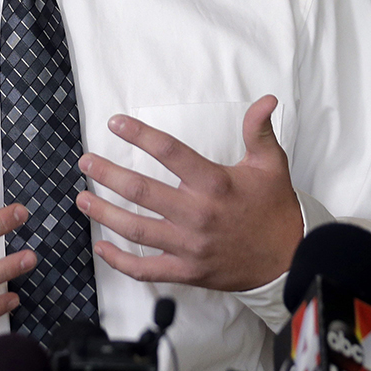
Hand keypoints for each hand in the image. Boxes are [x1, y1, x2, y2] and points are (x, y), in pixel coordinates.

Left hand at [75, 94, 301, 291]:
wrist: (288, 260)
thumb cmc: (274, 209)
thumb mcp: (271, 164)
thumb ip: (259, 130)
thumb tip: (265, 99)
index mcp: (214, 184)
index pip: (169, 152)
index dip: (139, 134)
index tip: (115, 123)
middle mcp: (197, 214)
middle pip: (141, 191)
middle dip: (107, 174)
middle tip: (86, 162)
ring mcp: (189, 246)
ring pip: (135, 229)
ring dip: (104, 213)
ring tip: (82, 198)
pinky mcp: (187, 272)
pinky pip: (146, 269)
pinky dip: (120, 261)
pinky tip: (102, 247)